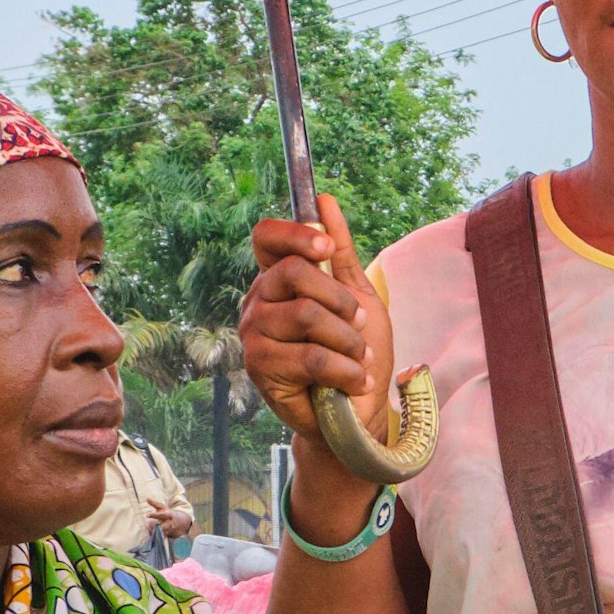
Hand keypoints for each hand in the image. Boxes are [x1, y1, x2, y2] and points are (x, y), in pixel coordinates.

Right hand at [239, 192, 395, 448]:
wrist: (358, 412)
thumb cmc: (357, 353)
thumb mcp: (358, 296)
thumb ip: (340, 251)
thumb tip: (324, 201)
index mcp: (278, 280)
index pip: (266, 238)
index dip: (295, 234)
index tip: (326, 248)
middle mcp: (259, 302)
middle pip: (294, 272)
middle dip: (339, 299)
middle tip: (357, 323)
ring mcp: (255, 335)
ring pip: (307, 316)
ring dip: (348, 340)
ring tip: (357, 357)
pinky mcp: (261, 368)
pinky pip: (312, 355)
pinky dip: (346, 369)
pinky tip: (353, 379)